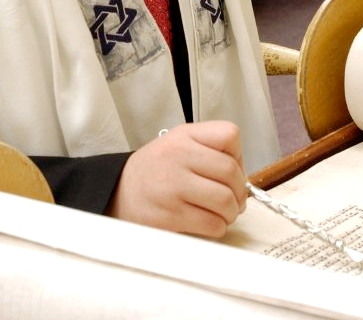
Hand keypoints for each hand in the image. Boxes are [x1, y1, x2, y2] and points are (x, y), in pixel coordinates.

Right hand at [106, 120, 247, 237]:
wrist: (119, 191)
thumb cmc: (156, 170)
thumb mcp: (179, 143)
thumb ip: (209, 150)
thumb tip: (243, 181)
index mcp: (184, 136)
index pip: (229, 135)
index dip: (238, 155)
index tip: (232, 169)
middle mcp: (178, 156)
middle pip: (231, 172)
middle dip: (239, 192)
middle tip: (233, 200)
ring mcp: (173, 185)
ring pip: (225, 201)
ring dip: (231, 212)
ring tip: (222, 213)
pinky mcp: (170, 214)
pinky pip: (211, 224)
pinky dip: (218, 227)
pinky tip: (208, 223)